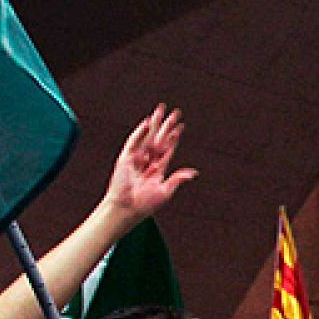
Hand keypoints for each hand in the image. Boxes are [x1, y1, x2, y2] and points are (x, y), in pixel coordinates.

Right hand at [101, 105, 196, 223]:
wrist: (127, 208)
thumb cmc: (144, 204)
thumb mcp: (165, 191)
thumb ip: (177, 179)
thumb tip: (193, 173)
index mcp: (158, 170)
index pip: (168, 149)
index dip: (174, 138)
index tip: (180, 126)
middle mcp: (148, 162)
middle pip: (159, 139)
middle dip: (167, 126)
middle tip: (175, 112)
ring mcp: (136, 159)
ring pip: (148, 137)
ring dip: (155, 124)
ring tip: (161, 111)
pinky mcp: (126, 158)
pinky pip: (134, 142)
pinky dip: (140, 132)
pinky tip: (148, 123)